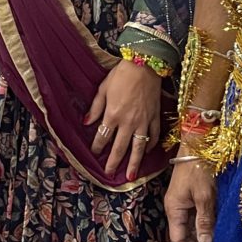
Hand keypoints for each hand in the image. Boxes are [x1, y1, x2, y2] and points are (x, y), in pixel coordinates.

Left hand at [85, 59, 161, 177]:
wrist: (145, 65)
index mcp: (113, 115)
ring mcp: (144, 121)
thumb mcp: (103, 89)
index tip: (94, 153)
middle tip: (110, 174)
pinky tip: (147, 152)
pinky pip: (154, 136)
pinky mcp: (155, 118)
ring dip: (134, 163)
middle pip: (120, 147)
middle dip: (114, 162)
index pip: (103, 137)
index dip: (97, 147)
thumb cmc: (121, 75)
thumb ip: (95, 108)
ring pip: (138, 147)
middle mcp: (128, 122)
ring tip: (131, 176)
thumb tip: (86, 122)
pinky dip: (151, 145)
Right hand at [166, 160, 216, 241]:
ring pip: (192, 230)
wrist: (198, 143)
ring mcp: (185, 203)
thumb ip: (204, 220)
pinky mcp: (194, 197)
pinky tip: (213, 239)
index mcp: (174, 208)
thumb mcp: (203, 195)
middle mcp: (177, 208)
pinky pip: (197, 220)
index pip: (179, 239)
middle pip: (185, 237)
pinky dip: (205, 232)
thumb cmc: (199, 167)